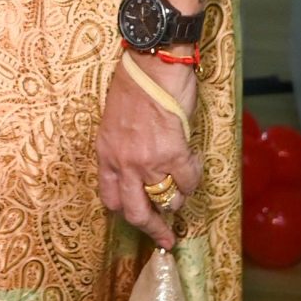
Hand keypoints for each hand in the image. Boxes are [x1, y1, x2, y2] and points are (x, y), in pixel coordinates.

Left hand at [96, 55, 202, 251]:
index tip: (139, 217)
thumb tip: (142, 168)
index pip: (110, 197)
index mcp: (106, 153)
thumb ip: (124, 147)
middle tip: (166, 238)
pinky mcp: (173, 153)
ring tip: (184, 184)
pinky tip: (193, 161)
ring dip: (179, 197)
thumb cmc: (137, 83)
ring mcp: (147, 161)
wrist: (153, 62)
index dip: (126, 211)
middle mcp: (123, 162)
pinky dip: (194, 177)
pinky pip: (188, 181)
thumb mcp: (116, 120)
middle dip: (153, 229)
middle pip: (135, 213)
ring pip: (167, 200)